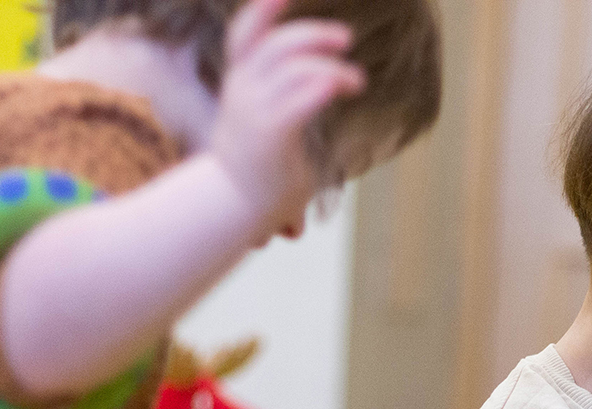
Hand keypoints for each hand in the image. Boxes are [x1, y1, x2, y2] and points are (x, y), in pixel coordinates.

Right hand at [208, 0, 365, 239]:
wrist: (234, 205)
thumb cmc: (258, 165)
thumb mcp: (262, 118)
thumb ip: (281, 94)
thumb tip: (318, 81)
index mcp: (240, 82)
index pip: (246, 33)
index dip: (265, 8)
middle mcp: (243, 89)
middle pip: (277, 43)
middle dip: (314, 33)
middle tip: (346, 38)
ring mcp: (254, 110)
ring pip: (294, 68)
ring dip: (332, 67)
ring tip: (356, 80)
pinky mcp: (270, 133)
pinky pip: (299, 98)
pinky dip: (324, 85)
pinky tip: (344, 87)